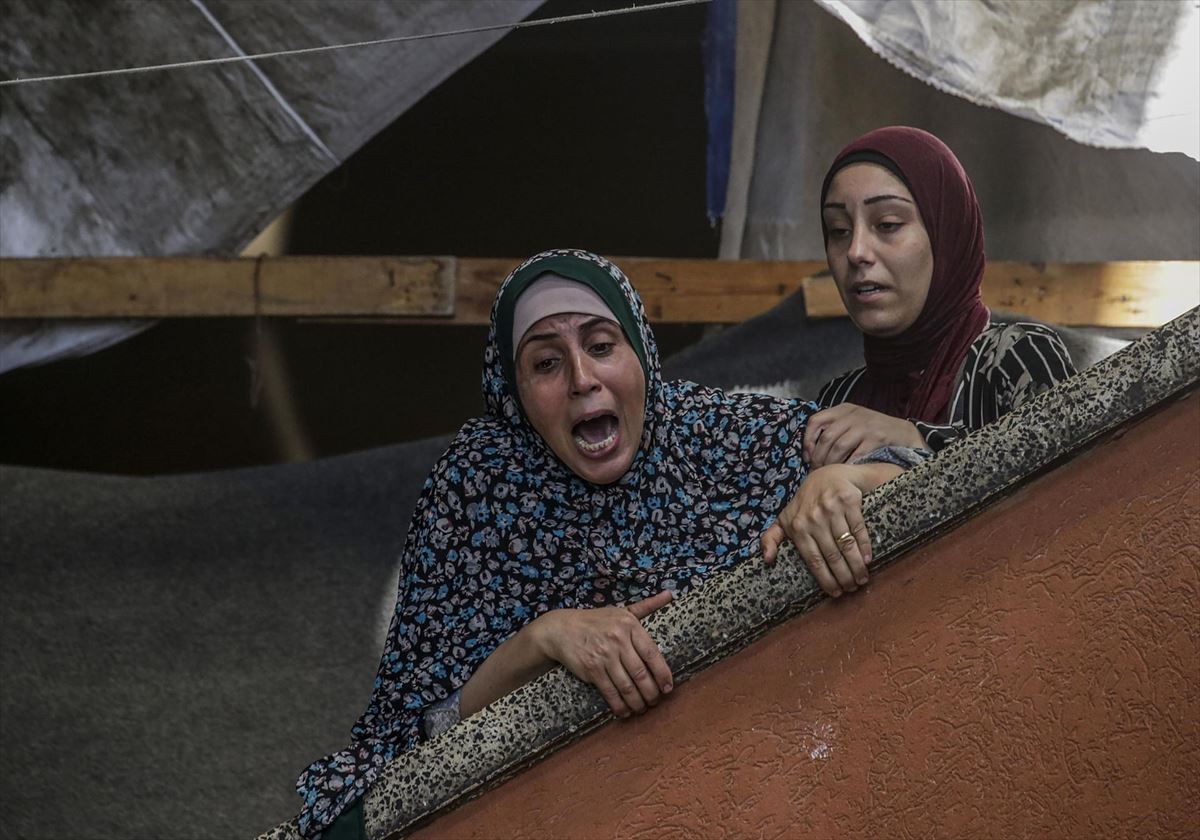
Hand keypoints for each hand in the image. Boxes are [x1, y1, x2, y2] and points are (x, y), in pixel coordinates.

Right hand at [535, 590, 673, 717]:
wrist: (562, 629)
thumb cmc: (596, 621)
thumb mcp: (622, 610)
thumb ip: (647, 606)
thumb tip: (670, 595)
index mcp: (629, 624)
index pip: (652, 653)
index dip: (663, 674)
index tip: (668, 687)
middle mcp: (618, 639)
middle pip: (641, 673)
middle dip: (652, 692)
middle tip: (656, 701)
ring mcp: (604, 655)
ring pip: (627, 686)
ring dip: (638, 702)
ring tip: (643, 708)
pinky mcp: (592, 669)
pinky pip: (610, 692)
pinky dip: (620, 705)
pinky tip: (625, 711)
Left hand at [759, 463, 897, 596]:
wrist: (827, 475)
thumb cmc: (804, 503)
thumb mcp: (784, 519)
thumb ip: (771, 538)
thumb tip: (766, 559)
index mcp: (796, 526)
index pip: (812, 560)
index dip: (825, 579)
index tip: (835, 592)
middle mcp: (813, 517)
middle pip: (832, 555)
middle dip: (844, 576)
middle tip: (852, 588)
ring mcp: (831, 508)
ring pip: (846, 545)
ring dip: (856, 566)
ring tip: (862, 578)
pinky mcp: (849, 500)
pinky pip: (859, 529)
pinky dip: (865, 547)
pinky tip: (867, 560)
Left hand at [803, 403, 925, 467]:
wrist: (905, 434)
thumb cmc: (874, 432)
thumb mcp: (853, 423)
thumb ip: (834, 430)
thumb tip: (810, 453)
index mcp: (843, 409)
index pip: (815, 421)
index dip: (808, 441)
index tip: (808, 458)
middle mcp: (853, 414)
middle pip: (826, 437)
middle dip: (819, 458)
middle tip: (817, 472)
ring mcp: (866, 425)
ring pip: (838, 447)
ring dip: (831, 464)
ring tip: (830, 474)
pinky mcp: (877, 438)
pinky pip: (856, 455)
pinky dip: (848, 466)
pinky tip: (847, 474)